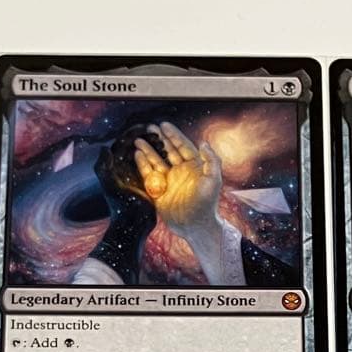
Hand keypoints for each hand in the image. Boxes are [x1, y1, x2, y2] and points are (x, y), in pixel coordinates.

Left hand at [94, 126, 161, 229]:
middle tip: (159, 133)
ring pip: (148, 154)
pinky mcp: (149, 183)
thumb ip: (104, 166)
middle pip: (137, 145)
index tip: (146, 127)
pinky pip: (156, 166)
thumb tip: (105, 148)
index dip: (134, 132)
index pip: (124, 142)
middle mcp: (126, 168)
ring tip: (166, 143)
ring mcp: (138, 175)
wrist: (133, 226)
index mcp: (115, 165)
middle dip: (148, 137)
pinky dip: (163, 159)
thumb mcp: (111, 185)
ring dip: (157, 147)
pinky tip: (172, 156)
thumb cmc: (121, 207)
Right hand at [134, 122, 222, 236]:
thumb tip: (203, 143)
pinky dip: (143, 165)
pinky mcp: (160, 191)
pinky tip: (137, 155)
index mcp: (194, 167)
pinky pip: (149, 175)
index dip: (174, 135)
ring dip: (148, 150)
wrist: (195, 226)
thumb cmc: (207, 204)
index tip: (164, 125)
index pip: (183, 146)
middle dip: (159, 139)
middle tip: (149, 128)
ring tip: (138, 140)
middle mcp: (181, 172)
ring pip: (157, 161)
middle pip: (168, 151)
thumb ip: (212, 161)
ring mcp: (170, 181)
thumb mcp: (214, 181)